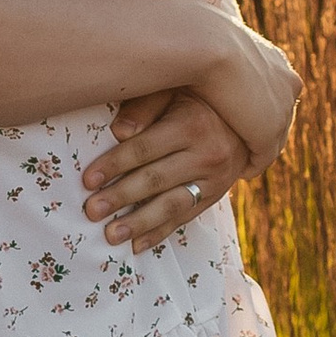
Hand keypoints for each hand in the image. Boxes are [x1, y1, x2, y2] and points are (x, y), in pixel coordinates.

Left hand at [81, 88, 251, 248]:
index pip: (145, 149)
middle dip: (120, 197)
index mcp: (191, 125)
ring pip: (172, 206)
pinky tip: (136, 246)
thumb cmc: (197, 99)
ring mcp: (212, 180)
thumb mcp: (174, 90)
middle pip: (156, 180)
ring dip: (139, 223)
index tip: (88, 179)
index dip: (114, 164)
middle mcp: (205, 155)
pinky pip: (185, 219)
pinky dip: (160, 233)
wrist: (247, 121)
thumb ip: (145, 107)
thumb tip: (118, 131)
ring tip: (111, 235)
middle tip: (92, 211)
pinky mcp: (213, 197)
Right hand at [195, 21, 301, 180]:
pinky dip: (249, 165)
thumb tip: (204, 55)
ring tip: (233, 163)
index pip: (273, 90)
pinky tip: (234, 171)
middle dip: (261, 132)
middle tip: (237, 147)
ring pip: (273, 139)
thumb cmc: (192, 39)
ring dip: (256, 152)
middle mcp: (287, 83)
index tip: (236, 119)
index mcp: (276, 60)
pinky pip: (262, 158)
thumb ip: (212, 61)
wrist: (201, 45)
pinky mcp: (270, 133)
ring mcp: (282, 109)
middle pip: (279, 116)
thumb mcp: (207, 48)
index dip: (255, 106)